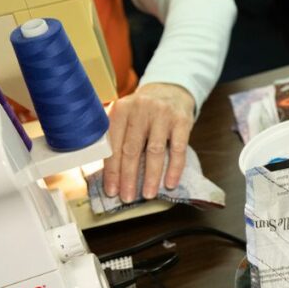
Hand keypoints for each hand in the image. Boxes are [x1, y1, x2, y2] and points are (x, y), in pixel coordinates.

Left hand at [104, 83, 195, 202]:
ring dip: (150, 176)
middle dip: (128, 177)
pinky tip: (170, 183)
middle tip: (127, 197)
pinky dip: (174, 168)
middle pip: (131, 149)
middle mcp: (140, 110)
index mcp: (121, 110)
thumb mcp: (126, 114)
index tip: (111, 190)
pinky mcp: (182, 121)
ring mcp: (162, 115)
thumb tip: (107, 171)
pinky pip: (178, 149)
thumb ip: (115, 134)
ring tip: (148, 194)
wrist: (171, 90)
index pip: (113, 144)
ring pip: (154, 151)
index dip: (111, 170)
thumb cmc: (144, 111)